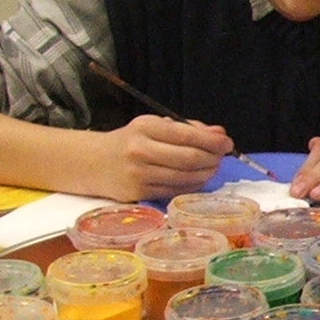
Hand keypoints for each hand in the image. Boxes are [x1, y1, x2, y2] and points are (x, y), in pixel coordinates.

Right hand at [91, 115, 229, 200]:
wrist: (93, 163)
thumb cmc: (130, 141)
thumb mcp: (154, 126)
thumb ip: (188, 129)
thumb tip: (219, 134)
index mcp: (145, 128)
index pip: (186, 135)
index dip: (212, 141)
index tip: (227, 142)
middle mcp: (141, 151)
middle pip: (189, 158)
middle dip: (213, 158)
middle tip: (222, 156)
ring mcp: (140, 174)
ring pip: (186, 177)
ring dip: (207, 173)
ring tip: (213, 166)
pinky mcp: (140, 193)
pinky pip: (176, 190)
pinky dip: (194, 185)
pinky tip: (199, 178)